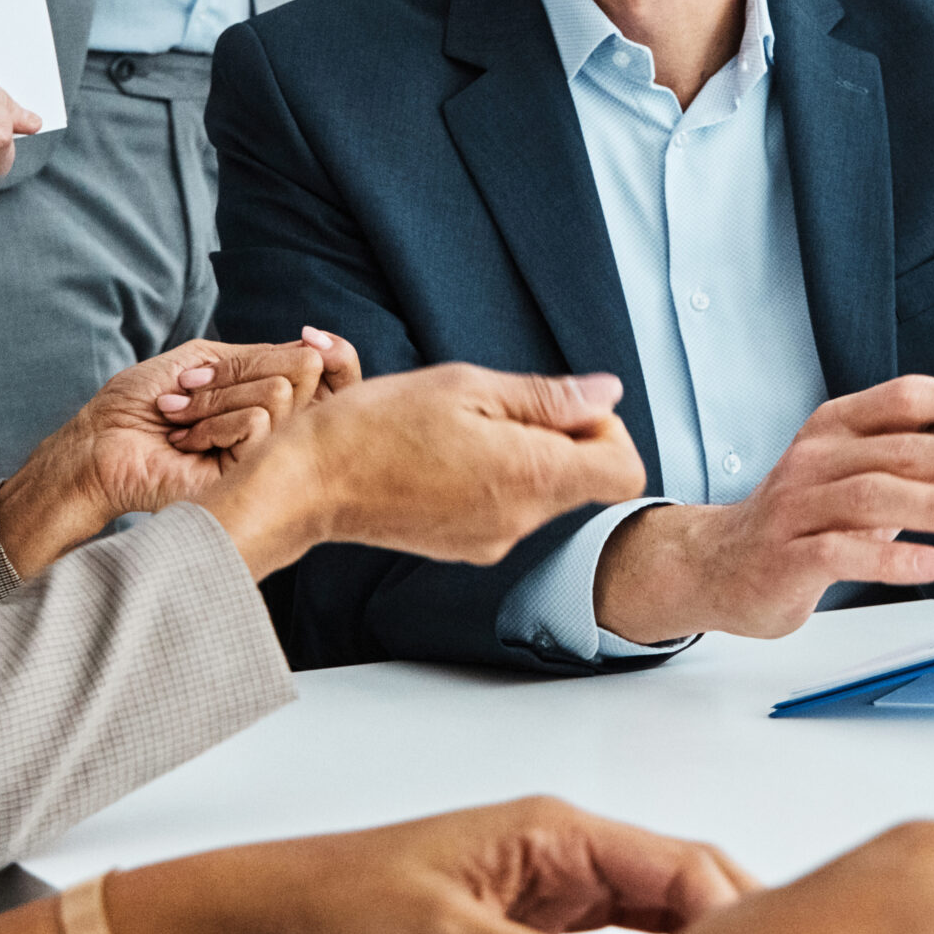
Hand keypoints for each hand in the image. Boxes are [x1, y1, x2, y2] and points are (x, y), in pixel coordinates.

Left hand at [0, 336, 343, 576]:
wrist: (100, 443)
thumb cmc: (142, 401)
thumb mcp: (206, 360)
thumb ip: (261, 356)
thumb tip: (314, 350)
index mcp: (275, 400)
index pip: (334, 371)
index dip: (332, 350)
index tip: (309, 337)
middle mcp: (279, 430)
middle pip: (307, 371)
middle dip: (240, 368)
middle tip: (191, 386)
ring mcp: (265, 456)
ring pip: (281, 395)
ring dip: (217, 396)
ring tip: (180, 416)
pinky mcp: (247, 479)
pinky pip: (259, 424)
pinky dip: (212, 420)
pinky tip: (183, 441)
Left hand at [112, 798, 754, 933]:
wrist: (277, 915)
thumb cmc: (343, 897)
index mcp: (553, 828)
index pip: (676, 862)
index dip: (731, 908)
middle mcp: (563, 852)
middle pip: (680, 886)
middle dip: (729, 928)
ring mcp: (553, 892)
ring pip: (656, 920)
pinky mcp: (535, 931)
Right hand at [199, 364, 647, 579]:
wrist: (308, 484)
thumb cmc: (378, 427)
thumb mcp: (465, 386)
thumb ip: (546, 396)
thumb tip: (607, 394)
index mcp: (530, 476)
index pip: (625, 469)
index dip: (606, 428)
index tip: (560, 405)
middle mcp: (520, 520)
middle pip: (585, 479)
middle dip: (560, 436)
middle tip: (497, 406)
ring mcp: (492, 540)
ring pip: (542, 491)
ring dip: (521, 454)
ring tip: (459, 428)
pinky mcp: (465, 547)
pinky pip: (506, 506)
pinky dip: (493, 477)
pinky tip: (442, 456)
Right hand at [592, 373, 933, 643]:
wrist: (720, 562)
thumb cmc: (803, 511)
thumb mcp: (862, 460)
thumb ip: (925, 427)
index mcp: (836, 426)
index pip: (904, 399)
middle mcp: (815, 458)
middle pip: (897, 449)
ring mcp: (796, 507)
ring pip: (871, 497)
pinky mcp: (786, 558)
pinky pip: (840, 554)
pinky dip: (889, 558)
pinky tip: (931, 564)